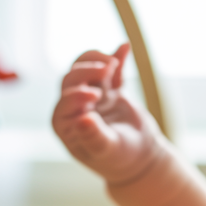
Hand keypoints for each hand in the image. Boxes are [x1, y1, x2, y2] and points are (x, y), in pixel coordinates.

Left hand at [51, 44, 160, 184]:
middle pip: (72, 79)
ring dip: (97, 60)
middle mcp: (74, 107)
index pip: (64, 103)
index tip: (95, 96)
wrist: (140, 158)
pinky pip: (111, 70)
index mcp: (66, 124)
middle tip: (107, 68)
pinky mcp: (109, 90)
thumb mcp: (108, 150)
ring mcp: (92, 96)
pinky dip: (117, 57)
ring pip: (87, 68)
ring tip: (113, 61)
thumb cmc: (119, 159)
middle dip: (87, 70)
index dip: (76, 95)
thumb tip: (82, 120)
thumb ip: (94, 136)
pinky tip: (125, 46)